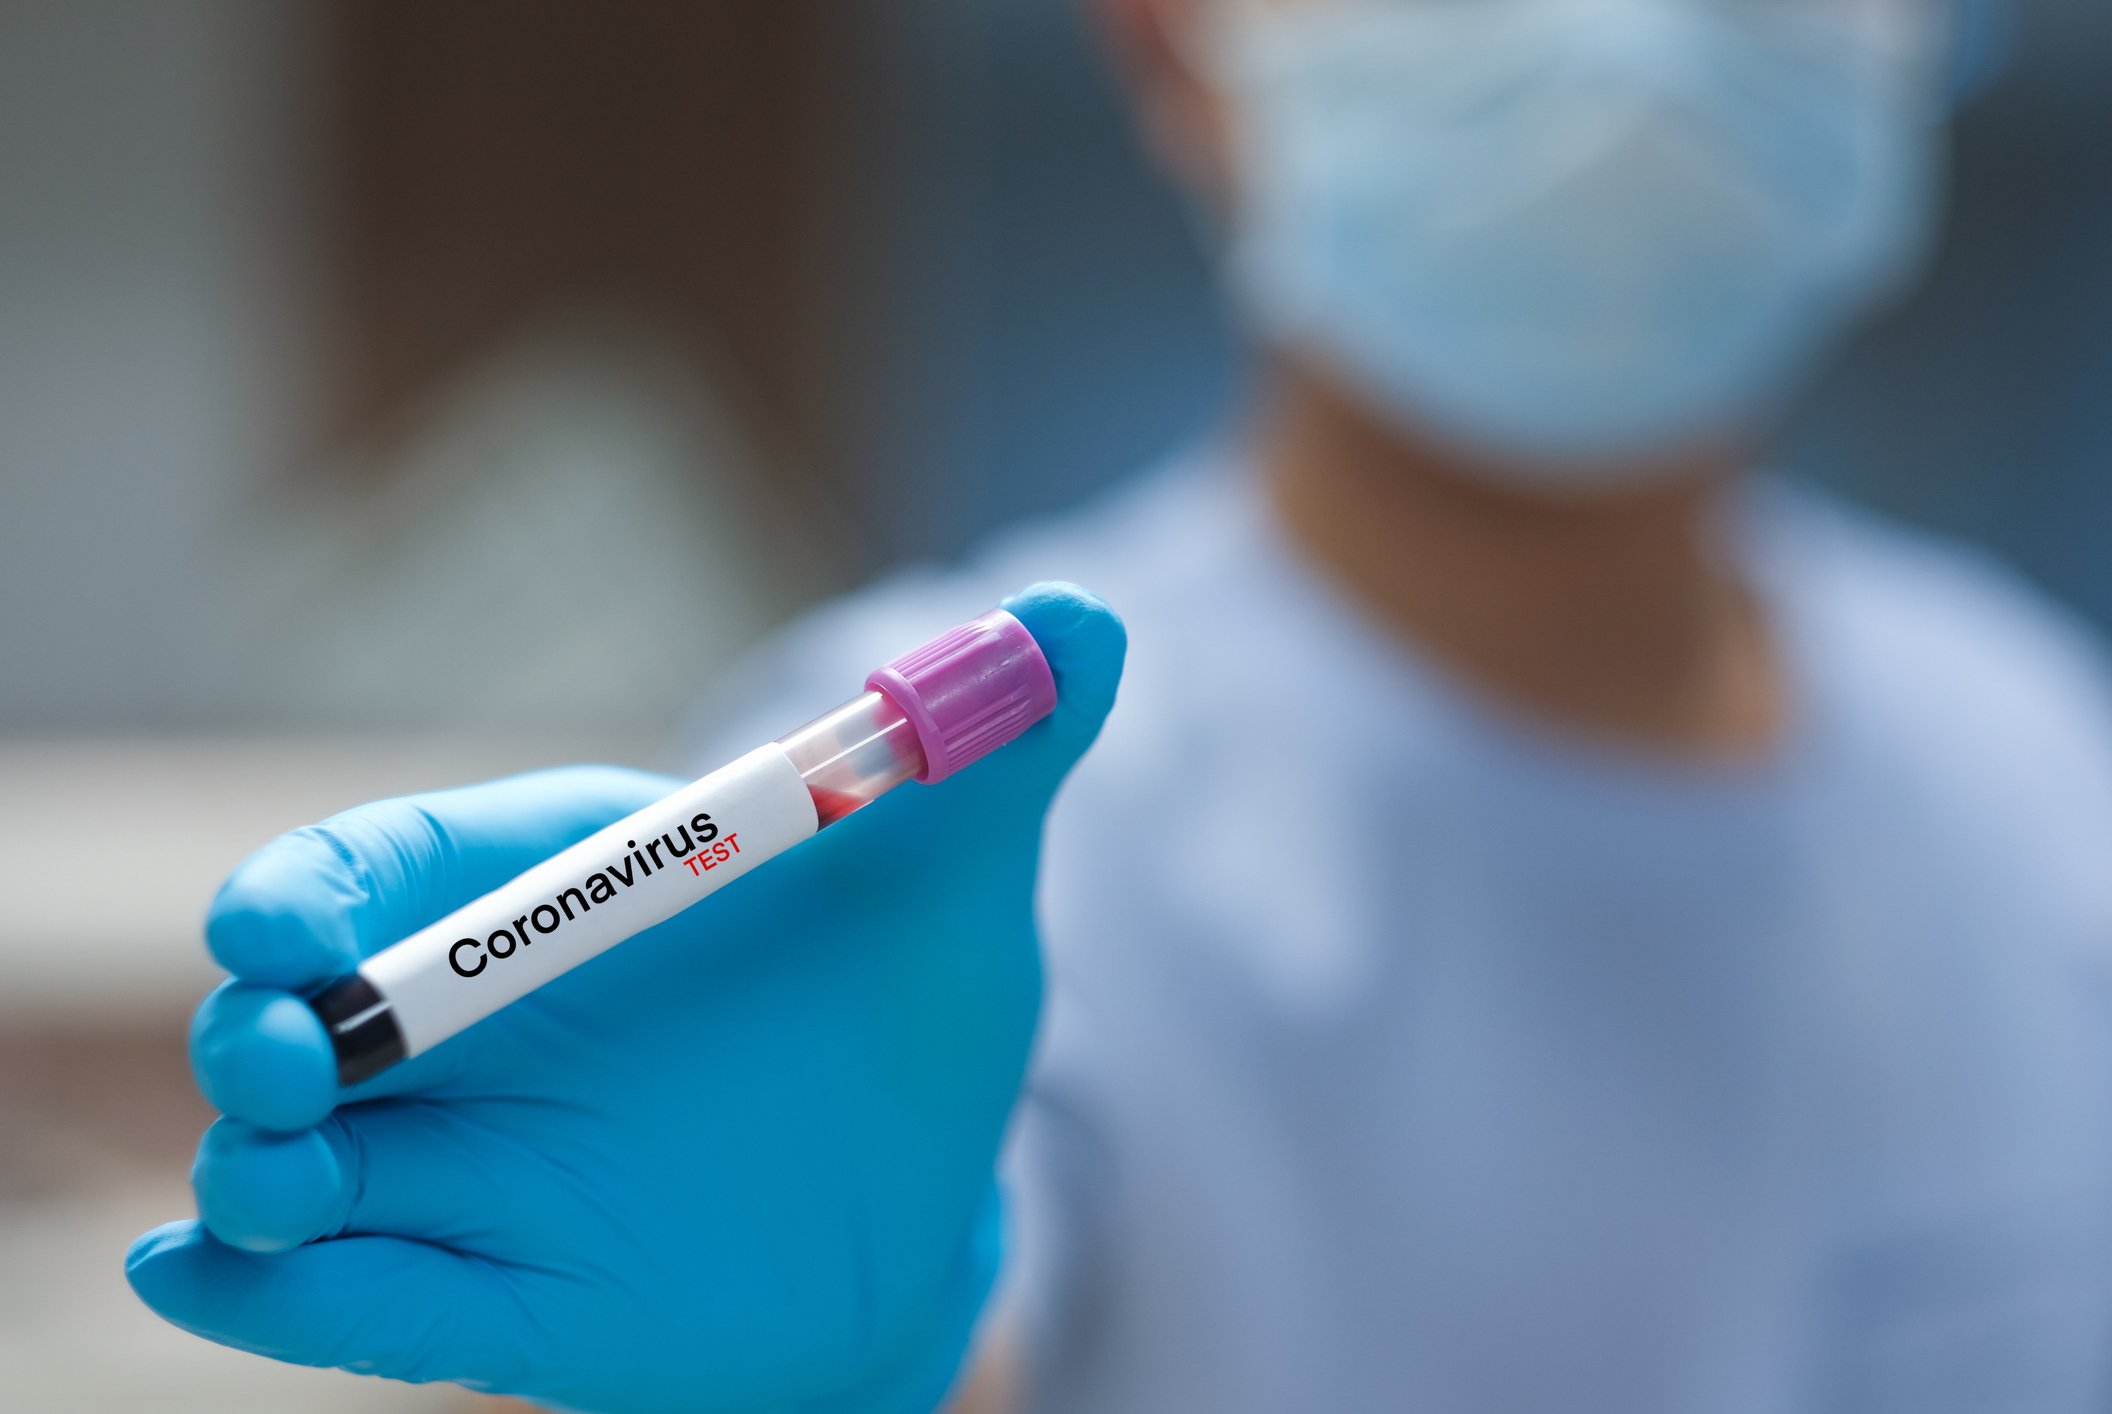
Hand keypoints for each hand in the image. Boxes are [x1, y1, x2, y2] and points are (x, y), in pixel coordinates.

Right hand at [125, 583, 1124, 1413]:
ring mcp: (484, 1169)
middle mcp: (487, 1027)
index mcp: (561, 886)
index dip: (319, 887)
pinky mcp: (511, 1298)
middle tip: (282, 1055)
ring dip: (256, 1178)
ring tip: (258, 1191)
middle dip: (265, 1031)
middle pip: (313, 1018)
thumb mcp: (961, 867)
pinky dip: (271, 1296)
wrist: (927, 1178)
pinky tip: (198, 1278)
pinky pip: (365, 1303)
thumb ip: (1004, 743)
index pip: (396, 865)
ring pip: (311, 1171)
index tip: (281, 922)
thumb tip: (1082, 616)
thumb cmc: (911, 995)